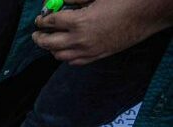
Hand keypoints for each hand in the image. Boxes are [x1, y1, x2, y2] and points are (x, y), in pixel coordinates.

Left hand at [33, 0, 157, 64]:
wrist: (148, 14)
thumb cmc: (125, 1)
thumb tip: (61, 1)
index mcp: (79, 21)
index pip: (51, 23)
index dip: (42, 20)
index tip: (39, 19)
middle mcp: (80, 40)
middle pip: (49, 43)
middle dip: (39, 38)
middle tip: (37, 33)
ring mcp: (88, 51)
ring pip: (59, 55)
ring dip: (51, 48)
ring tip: (50, 41)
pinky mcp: (97, 56)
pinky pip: (74, 62)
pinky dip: (65, 56)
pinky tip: (66, 49)